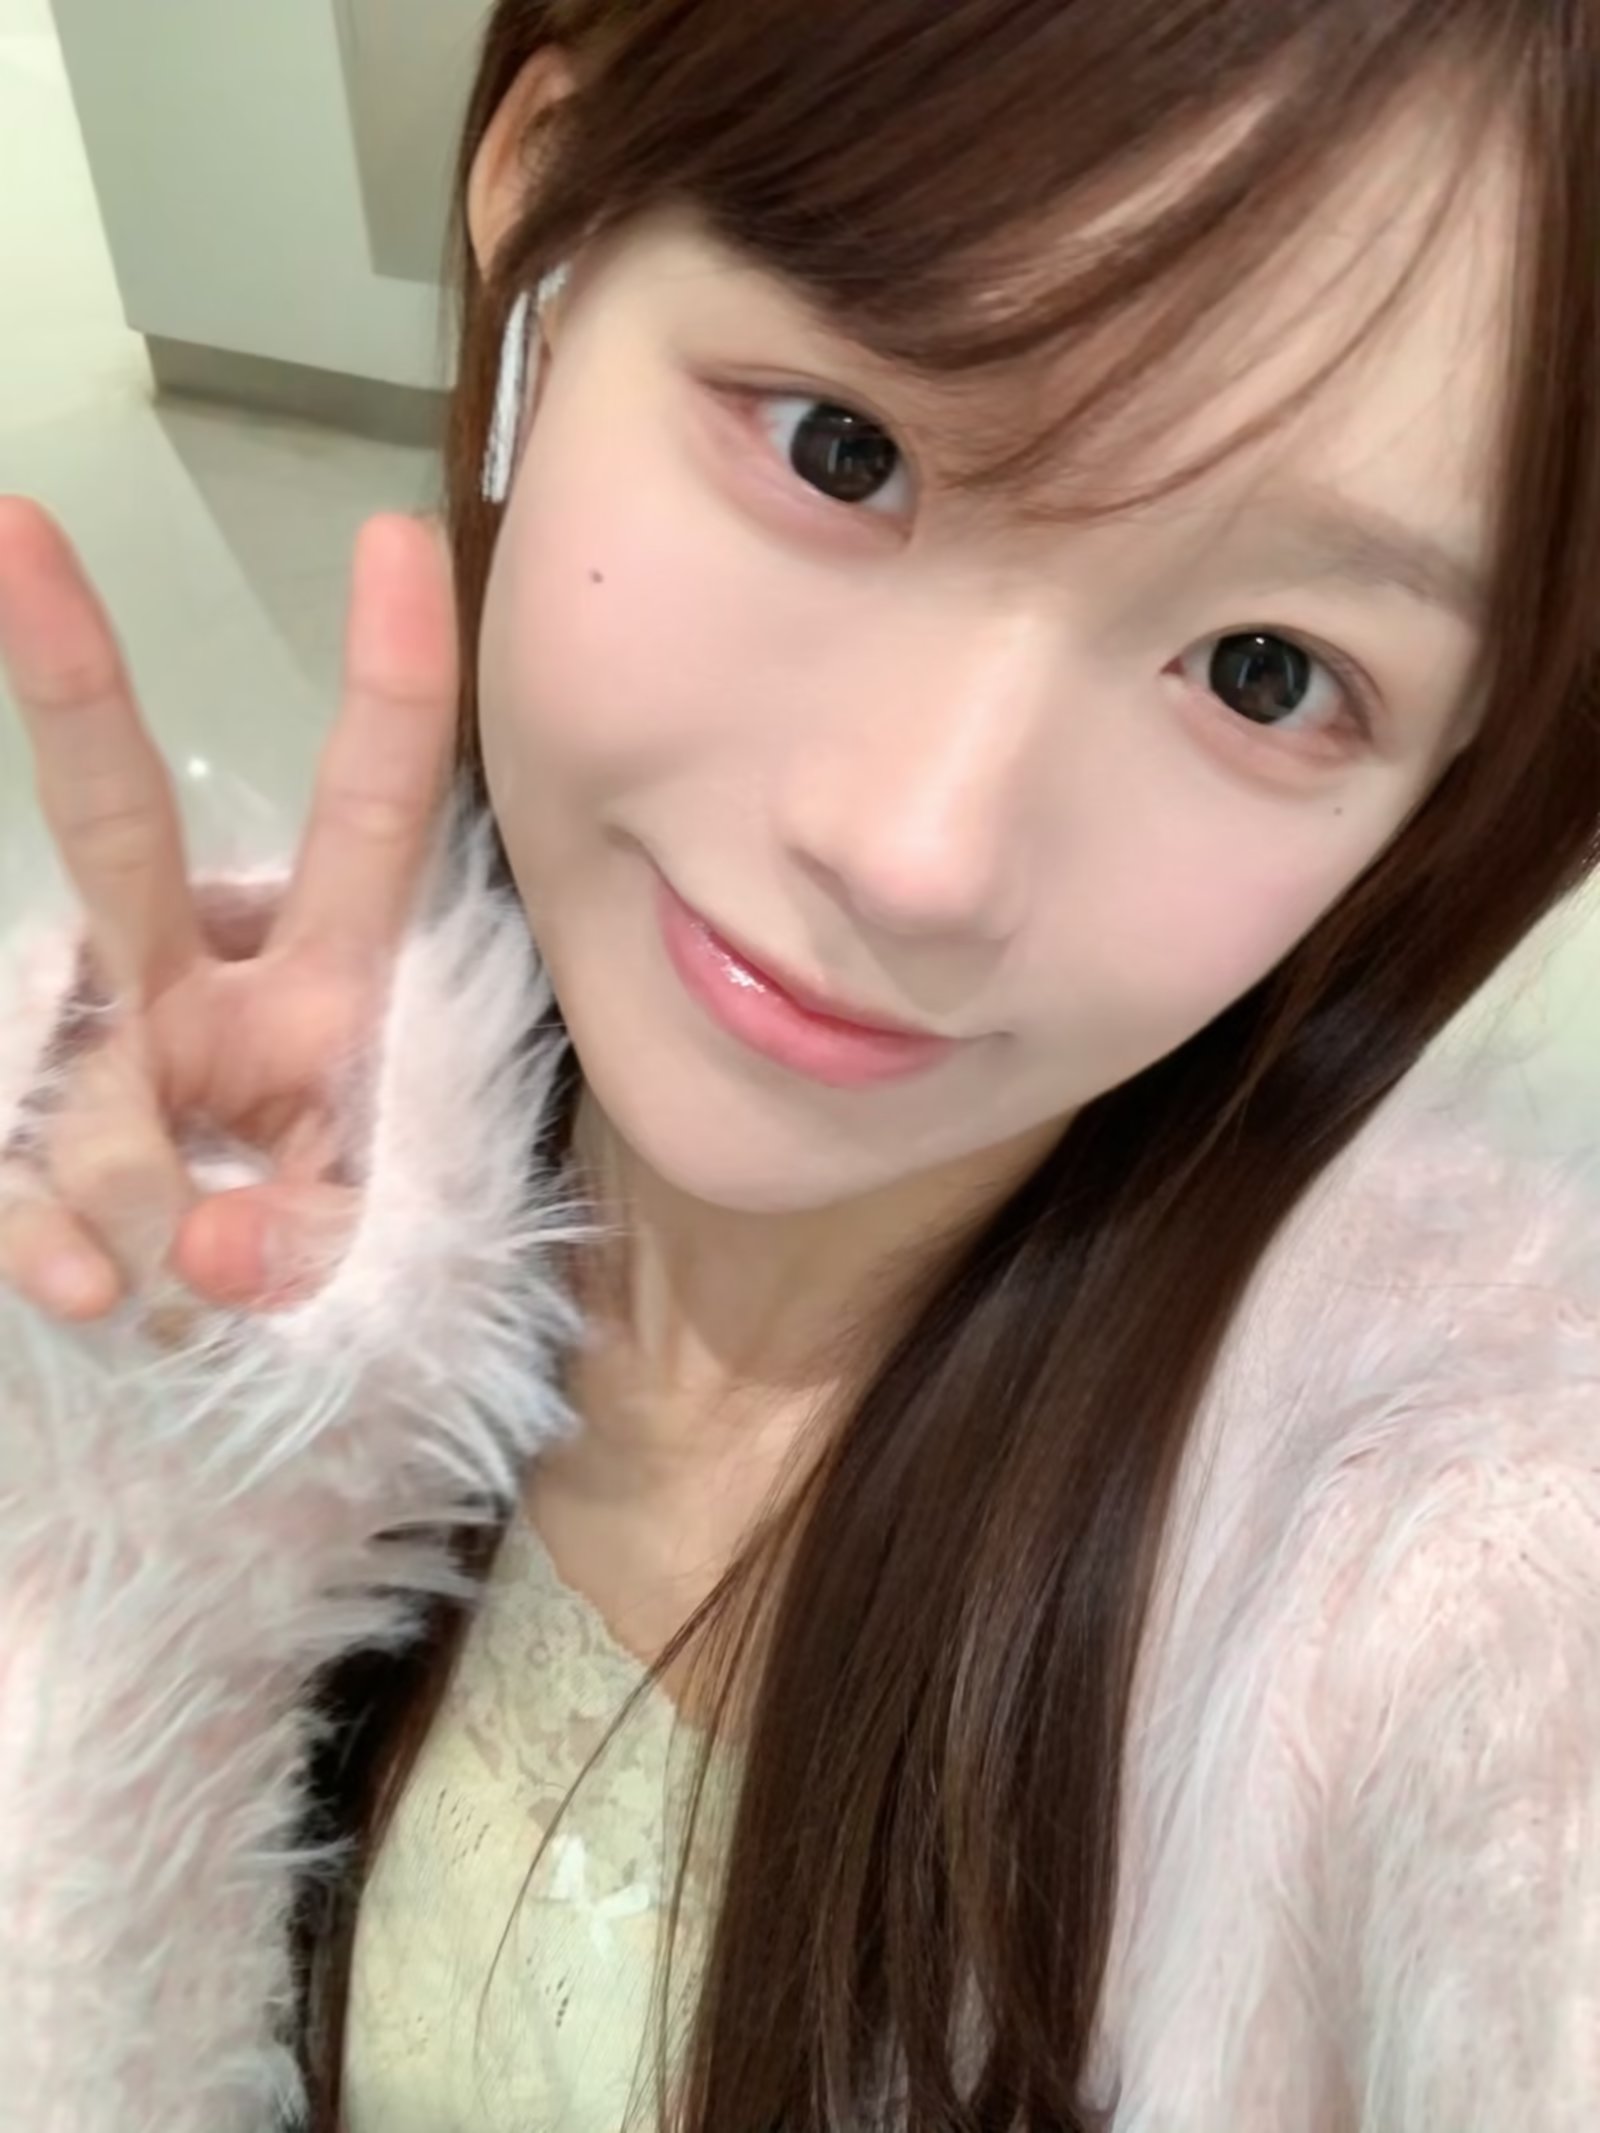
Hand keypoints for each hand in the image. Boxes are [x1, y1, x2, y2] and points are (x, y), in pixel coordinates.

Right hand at [0, 500, 458, 1321]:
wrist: (230, 1350)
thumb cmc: (327, 1250)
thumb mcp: (364, 1245)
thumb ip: (309, 1237)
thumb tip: (206, 1248)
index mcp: (325, 977)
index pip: (369, 815)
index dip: (390, 686)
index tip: (397, 539)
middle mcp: (192, 985)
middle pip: (121, 821)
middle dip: (74, 685)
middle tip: (16, 531)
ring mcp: (86, 1057)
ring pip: (81, 1077)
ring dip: (134, 1186)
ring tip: (170, 1279)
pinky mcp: (11, 1142)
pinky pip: (11, 1181)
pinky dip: (44, 1240)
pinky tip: (87, 1291)